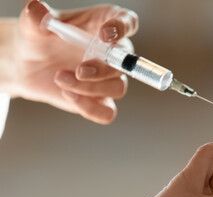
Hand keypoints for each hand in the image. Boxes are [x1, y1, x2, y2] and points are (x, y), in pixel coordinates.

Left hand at [15, 0, 138, 123]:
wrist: (28, 64)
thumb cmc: (39, 38)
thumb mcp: (33, 24)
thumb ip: (36, 16)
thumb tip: (37, 9)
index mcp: (105, 24)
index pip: (127, 22)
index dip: (122, 28)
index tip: (105, 34)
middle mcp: (113, 52)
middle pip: (125, 62)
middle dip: (103, 69)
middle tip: (79, 71)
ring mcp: (109, 78)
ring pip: (118, 88)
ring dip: (91, 87)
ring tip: (61, 79)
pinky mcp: (100, 100)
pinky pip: (107, 112)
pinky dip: (90, 108)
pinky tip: (69, 96)